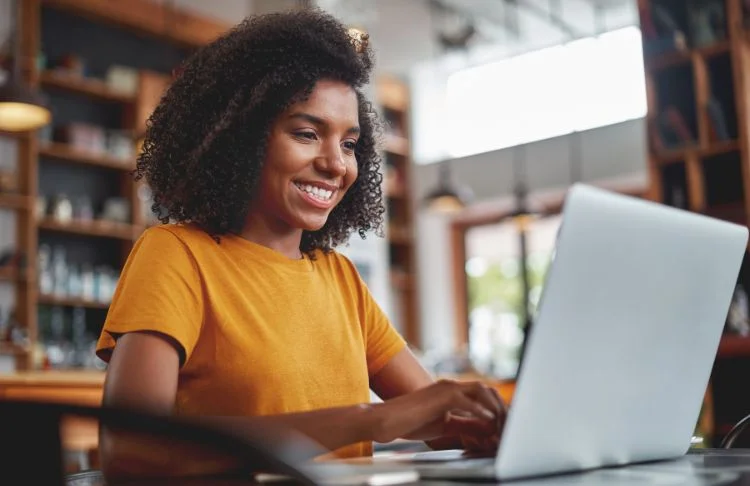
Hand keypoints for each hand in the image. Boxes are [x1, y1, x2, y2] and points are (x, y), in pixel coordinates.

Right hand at [371, 379, 505, 446]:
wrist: (388, 420)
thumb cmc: (411, 422)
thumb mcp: (444, 426)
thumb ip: (465, 425)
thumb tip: (486, 429)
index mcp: (451, 391)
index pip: (483, 394)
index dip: (496, 408)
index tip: (505, 425)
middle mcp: (451, 385)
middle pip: (486, 389)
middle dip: (501, 407)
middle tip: (508, 426)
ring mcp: (446, 388)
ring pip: (480, 390)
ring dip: (494, 408)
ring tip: (501, 425)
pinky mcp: (441, 396)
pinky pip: (467, 400)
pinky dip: (481, 411)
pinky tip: (489, 421)